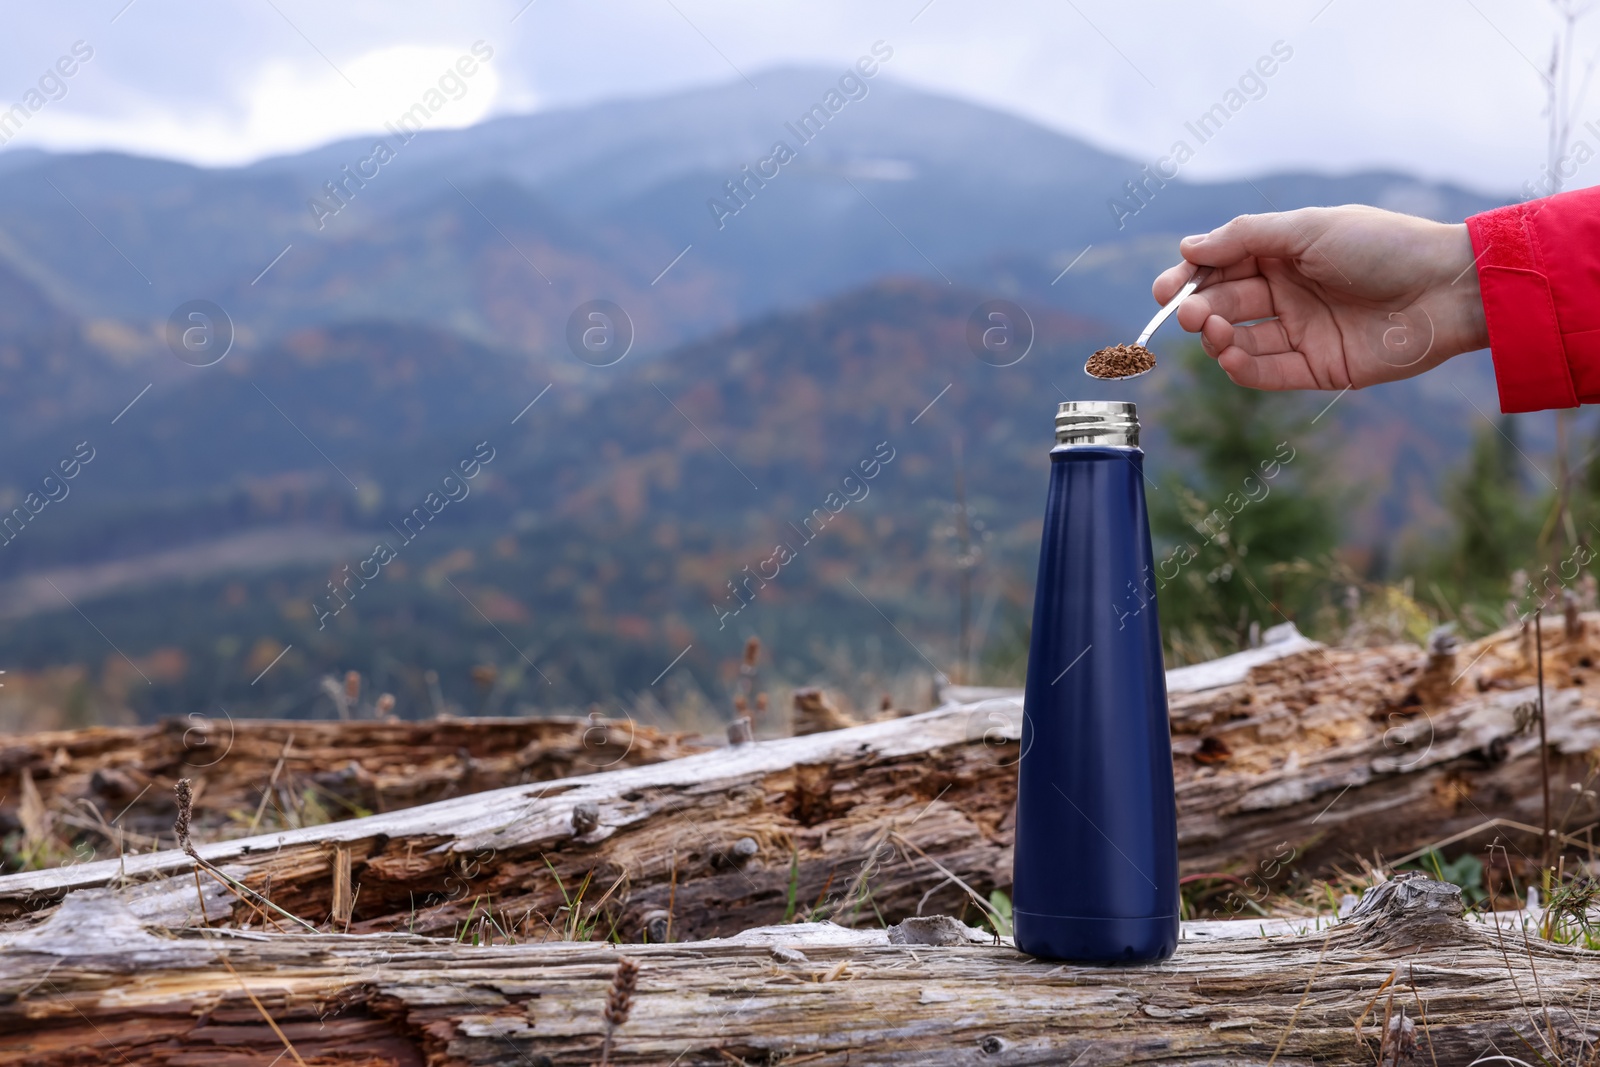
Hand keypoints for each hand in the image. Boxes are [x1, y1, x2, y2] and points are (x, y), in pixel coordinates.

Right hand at [1153, 205, 1488, 390]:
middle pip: (1226, 303)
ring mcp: (1302, 332)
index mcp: (1285, 254)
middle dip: (1198, 307)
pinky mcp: (1318, 368)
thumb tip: (1187, 248)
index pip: (1223, 266)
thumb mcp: (1308, 228)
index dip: (1192, 276)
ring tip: (1208, 326)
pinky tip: (1227, 354)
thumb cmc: (1383, 246)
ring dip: (1215, 336)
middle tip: (1184, 311)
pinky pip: (1267, 373)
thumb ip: (1245, 238)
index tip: (1168, 287)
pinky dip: (1241, 366)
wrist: (1447, 288)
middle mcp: (1289, 293)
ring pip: (1240, 340)